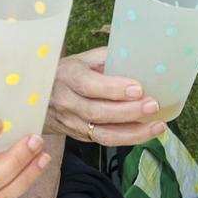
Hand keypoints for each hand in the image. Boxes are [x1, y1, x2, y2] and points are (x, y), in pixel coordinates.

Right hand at [48, 49, 166, 145]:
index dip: (113, 89)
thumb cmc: (68, 73)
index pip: (89, 85)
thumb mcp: (82, 59)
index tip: (138, 88)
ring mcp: (72, 123)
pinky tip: (147, 132)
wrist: (39, 98)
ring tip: (158, 126)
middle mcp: (67, 102)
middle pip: (98, 112)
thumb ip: (107, 58)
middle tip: (154, 105)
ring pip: (103, 133)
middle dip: (129, 111)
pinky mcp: (80, 136)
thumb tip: (139, 56)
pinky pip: (105, 140)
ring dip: (133, 133)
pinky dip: (128, 138)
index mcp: (68, 76)